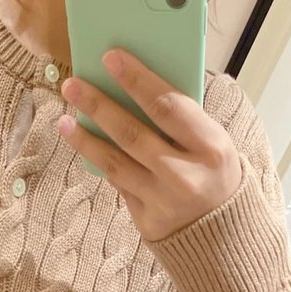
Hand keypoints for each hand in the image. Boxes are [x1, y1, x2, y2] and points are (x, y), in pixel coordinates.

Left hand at [58, 49, 242, 241]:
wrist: (226, 233)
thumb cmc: (216, 174)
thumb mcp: (213, 143)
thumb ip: (183, 119)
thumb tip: (135, 85)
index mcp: (210, 147)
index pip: (167, 106)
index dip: (136, 80)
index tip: (111, 58)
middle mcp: (184, 175)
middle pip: (132, 134)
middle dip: (98, 105)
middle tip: (72, 85)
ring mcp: (162, 200)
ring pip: (115, 163)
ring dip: (85, 139)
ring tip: (65, 119)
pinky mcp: (146, 220)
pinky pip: (118, 184)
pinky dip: (98, 161)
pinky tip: (82, 143)